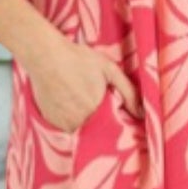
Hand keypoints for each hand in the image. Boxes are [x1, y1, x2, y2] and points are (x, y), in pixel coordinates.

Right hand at [25, 31, 141, 132]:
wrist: (45, 55)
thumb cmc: (78, 59)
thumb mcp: (110, 70)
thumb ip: (129, 93)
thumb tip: (142, 114)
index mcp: (97, 112)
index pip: (112, 130)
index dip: (116, 124)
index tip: (117, 116)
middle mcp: (78, 123)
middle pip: (95, 133)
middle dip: (101, 125)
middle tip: (96, 105)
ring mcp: (62, 124)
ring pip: (80, 132)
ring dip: (85, 124)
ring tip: (82, 103)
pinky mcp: (50, 122)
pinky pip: (65, 129)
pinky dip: (70, 121)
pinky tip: (69, 104)